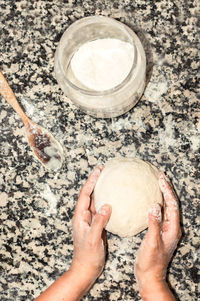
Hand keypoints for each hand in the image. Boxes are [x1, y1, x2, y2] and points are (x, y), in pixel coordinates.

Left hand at [70, 166, 111, 285]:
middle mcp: (83, 216)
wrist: (86, 269)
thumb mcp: (93, 239)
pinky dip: (105, 201)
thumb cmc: (87, 256)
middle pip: (88, 194)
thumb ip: (99, 222)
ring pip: (94, 200)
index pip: (85, 194)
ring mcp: (90, 220)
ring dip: (99, 189)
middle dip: (95, 181)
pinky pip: (100, 209)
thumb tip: (106, 206)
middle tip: (103, 170)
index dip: (91, 182)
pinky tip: (113, 199)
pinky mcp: (96, 225)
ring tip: (107, 179)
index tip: (98, 171)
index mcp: (80, 217)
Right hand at [134, 173, 180, 298]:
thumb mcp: (152, 242)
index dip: (167, 191)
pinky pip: (158, 213)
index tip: (160, 179)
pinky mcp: (158, 231)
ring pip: (165, 207)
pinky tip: (147, 200)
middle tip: (160, 177)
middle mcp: (171, 227)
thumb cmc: (151, 261)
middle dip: (166, 189)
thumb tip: (155, 206)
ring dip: (162, 195)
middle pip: (171, 204)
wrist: (149, 275)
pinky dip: (155, 203)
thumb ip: (154, 224)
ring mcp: (165, 229)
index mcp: (172, 228)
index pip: (172, 205)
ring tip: (156, 184)